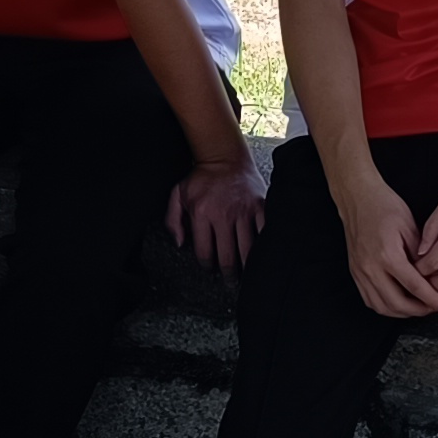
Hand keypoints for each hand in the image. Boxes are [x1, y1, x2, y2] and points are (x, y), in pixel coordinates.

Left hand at [167, 156, 264, 273]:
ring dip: (246, 266)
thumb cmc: (202, 177)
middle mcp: (223, 215)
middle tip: (230, 281)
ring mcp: (244, 210)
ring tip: (247, 274)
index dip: (207, 266)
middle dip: (228, 274)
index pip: (205, 252)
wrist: (224, 156)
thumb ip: (172, 220)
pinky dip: (264, 246)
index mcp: (202, 214)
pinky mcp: (260, 205)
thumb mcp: (178, 194)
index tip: (210, 270)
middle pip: (227, 257)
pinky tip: (263, 255)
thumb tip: (179, 243)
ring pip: (247, 249)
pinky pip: (264, 232)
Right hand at [337, 176, 437, 320]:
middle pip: (398, 304)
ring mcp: (361, 272)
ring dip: (404, 312)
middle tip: (437, 308)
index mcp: (387, 255)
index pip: (415, 287)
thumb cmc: (383, 206)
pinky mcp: (356, 273)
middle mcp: (371, 267)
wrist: (358, 197)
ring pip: (382, 307)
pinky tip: (399, 303)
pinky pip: (371, 300)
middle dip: (421, 311)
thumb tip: (432, 276)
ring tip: (421, 307)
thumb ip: (422, 254)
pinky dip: (387, 307)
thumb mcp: (410, 225)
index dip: (434, 300)